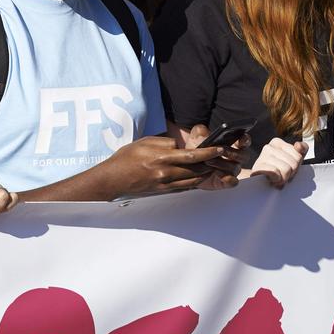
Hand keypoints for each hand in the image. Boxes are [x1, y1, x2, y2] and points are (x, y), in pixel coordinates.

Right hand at [102, 136, 227, 195]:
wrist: (114, 179)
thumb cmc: (126, 157)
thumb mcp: (144, 142)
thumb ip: (164, 143)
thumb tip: (180, 146)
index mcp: (161, 157)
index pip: (192, 155)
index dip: (209, 152)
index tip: (219, 149)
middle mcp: (166, 172)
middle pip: (197, 169)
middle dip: (210, 163)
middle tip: (219, 157)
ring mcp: (166, 184)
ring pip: (194, 179)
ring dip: (205, 173)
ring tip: (210, 166)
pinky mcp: (165, 191)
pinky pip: (185, 187)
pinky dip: (194, 181)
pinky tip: (196, 175)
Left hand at [183, 124, 248, 190]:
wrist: (188, 167)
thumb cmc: (196, 149)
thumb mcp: (195, 138)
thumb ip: (200, 132)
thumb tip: (204, 135)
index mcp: (231, 144)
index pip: (244, 141)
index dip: (245, 140)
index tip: (242, 139)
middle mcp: (235, 157)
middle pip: (243, 155)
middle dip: (232, 152)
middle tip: (221, 150)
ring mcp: (231, 170)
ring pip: (235, 168)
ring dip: (223, 164)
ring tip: (208, 161)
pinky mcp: (226, 181)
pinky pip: (232, 182)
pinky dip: (228, 179)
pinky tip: (218, 174)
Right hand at [250, 138, 307, 187]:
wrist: (260, 182)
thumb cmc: (278, 170)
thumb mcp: (293, 158)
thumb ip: (302, 149)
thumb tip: (298, 145)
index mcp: (277, 142)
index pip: (298, 156)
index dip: (296, 166)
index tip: (288, 168)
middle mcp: (268, 147)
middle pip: (293, 163)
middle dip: (291, 173)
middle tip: (283, 175)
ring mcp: (262, 156)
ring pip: (286, 169)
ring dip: (284, 178)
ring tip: (278, 178)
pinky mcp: (258, 167)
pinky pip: (275, 172)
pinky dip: (276, 179)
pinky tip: (272, 180)